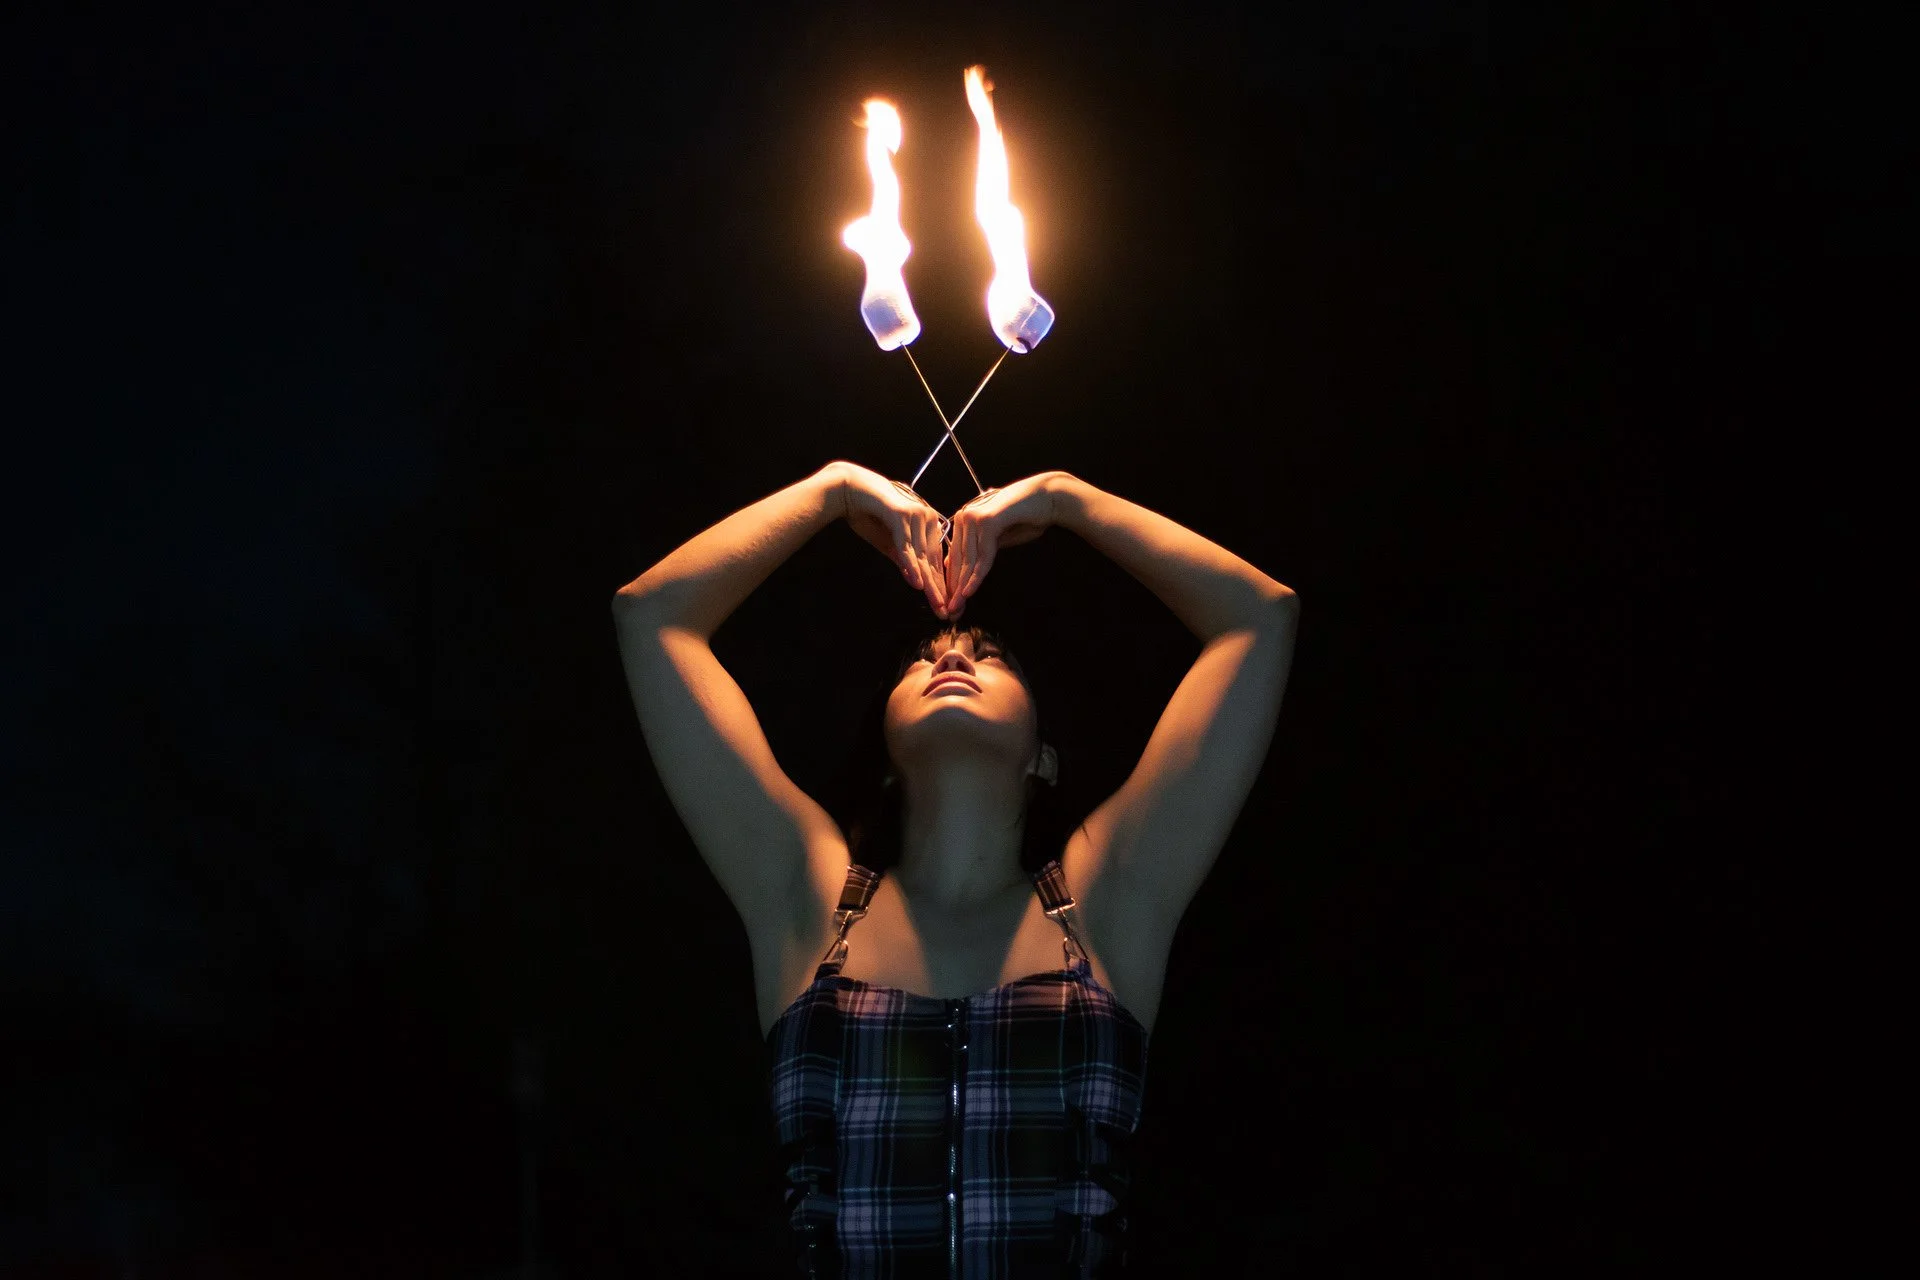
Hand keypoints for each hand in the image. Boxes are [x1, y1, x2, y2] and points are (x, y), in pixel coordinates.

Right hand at [835, 461, 950, 614]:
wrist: (848, 489)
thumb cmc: (867, 514)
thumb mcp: (889, 543)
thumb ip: (904, 560)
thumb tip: (917, 582)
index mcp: (928, 522)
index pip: (936, 559)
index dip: (939, 584)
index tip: (943, 605)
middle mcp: (927, 517)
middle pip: (933, 560)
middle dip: (938, 589)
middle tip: (944, 612)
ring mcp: (916, 514)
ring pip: (922, 556)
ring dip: (929, 583)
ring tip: (936, 604)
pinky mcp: (901, 515)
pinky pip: (907, 546)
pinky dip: (911, 566)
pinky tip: (917, 584)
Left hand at [941, 472, 1061, 617]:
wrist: (1048, 498)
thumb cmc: (1027, 518)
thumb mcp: (999, 539)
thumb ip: (980, 551)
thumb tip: (961, 569)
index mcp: (964, 519)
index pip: (956, 555)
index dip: (954, 581)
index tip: (953, 603)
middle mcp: (964, 516)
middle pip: (958, 559)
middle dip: (955, 589)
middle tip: (951, 612)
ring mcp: (974, 516)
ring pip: (968, 560)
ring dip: (962, 586)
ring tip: (957, 607)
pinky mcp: (987, 521)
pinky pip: (981, 555)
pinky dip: (976, 576)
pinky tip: (969, 592)